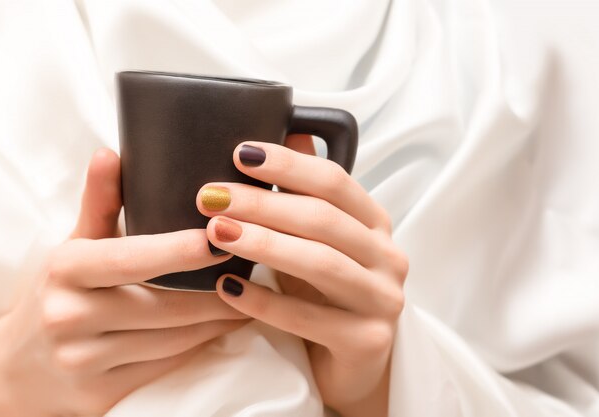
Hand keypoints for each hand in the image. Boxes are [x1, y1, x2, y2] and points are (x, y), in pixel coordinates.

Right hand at [0, 149, 249, 416]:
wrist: (19, 366)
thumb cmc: (56, 293)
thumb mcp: (73, 246)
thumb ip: (99, 203)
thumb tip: (110, 154)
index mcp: (66, 270)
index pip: (133, 258)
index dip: (181, 251)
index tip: (223, 237)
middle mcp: (71, 317)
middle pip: (167, 306)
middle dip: (218, 291)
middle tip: (255, 269)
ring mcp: (85, 360)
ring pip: (174, 340)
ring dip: (218, 319)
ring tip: (249, 297)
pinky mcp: (102, 394)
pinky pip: (166, 365)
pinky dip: (200, 345)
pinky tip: (222, 327)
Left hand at [196, 136, 407, 416]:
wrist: (354, 363)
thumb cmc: (327, 295)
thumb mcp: (318, 241)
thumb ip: (307, 192)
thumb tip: (289, 133)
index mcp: (374, 224)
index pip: (334, 181)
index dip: (288, 164)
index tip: (240, 152)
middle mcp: (388, 257)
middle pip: (323, 219)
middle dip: (263, 203)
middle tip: (210, 196)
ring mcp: (383, 300)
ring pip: (320, 263)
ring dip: (263, 244)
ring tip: (216, 232)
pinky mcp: (368, 341)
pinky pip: (309, 318)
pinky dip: (263, 301)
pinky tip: (226, 287)